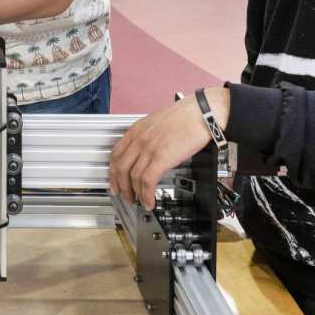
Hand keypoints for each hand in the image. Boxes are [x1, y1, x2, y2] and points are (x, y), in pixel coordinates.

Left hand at [109, 87, 229, 209]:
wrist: (202, 112)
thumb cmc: (186, 116)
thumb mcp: (158, 123)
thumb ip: (148, 137)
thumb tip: (146, 153)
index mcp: (136, 130)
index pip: (116, 154)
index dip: (112, 171)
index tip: (113, 181)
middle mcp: (139, 139)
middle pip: (120, 167)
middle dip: (120, 186)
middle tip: (123, 195)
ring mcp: (149, 148)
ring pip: (132, 176)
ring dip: (134, 193)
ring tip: (139, 202)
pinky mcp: (161, 157)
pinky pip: (147, 180)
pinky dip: (146, 194)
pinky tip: (149, 201)